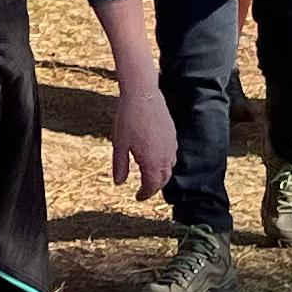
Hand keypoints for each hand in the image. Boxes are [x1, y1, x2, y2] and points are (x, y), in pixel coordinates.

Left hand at [105, 77, 176, 199]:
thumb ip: (120, 166)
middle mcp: (165, 156)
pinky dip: (165, 162)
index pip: (151, 186)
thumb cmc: (128, 118)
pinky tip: (156, 158)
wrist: (142, 94)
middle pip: (163, 179)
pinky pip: (172, 155)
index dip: (145, 194)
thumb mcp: (119, 144)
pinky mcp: (173, 134)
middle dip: (154, 187)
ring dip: (161, 175)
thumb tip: (118, 183)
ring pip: (170, 168)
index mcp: (151, 161)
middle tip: (144, 190)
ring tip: (149, 176)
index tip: (138, 197)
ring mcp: (171, 145)